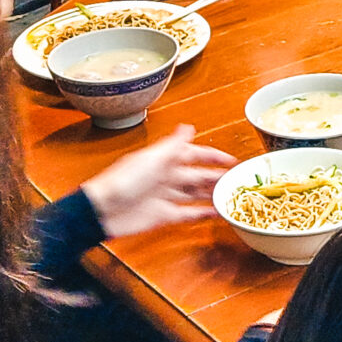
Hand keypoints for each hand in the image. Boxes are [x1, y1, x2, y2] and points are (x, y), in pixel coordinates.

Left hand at [78, 124, 233, 237]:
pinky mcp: (163, 215)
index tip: (232, 159)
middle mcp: (167, 176)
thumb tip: (188, 126)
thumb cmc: (122, 181)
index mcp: (164, 159)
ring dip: (212, 193)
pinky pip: (188, 213)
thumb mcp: (150, 159)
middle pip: (198, 175)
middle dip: (217, 176)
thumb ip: (172, 145)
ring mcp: (166, 196)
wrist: (102, 210)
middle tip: (239, 180)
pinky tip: (216, 213)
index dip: (213, 156)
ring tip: (232, 195)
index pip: (195, 154)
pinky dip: (202, 213)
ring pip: (195, 193)